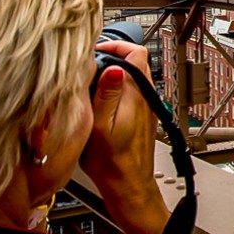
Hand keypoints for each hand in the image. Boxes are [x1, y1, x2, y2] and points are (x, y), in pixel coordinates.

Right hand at [81, 42, 168, 233]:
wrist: (128, 189)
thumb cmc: (113, 165)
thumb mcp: (100, 127)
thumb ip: (106, 94)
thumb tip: (112, 66)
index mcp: (136, 95)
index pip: (136, 52)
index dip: (116, 44)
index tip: (96, 49)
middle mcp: (145, 98)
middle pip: (134, 62)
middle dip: (111, 56)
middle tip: (89, 64)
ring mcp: (144, 108)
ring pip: (131, 77)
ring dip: (111, 73)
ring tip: (90, 81)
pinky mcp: (140, 118)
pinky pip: (128, 92)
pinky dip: (113, 89)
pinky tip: (97, 101)